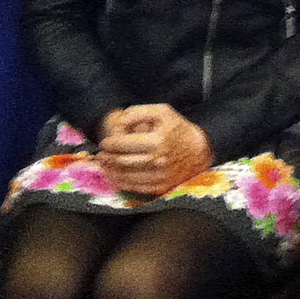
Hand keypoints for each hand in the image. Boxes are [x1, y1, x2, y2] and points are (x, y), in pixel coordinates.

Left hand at [95, 104, 212, 195]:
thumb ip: (138, 112)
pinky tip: (114, 177)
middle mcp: (158, 160)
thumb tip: (120, 124)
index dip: (110, 144)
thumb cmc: (178, 129)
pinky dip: (121, 182)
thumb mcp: (162, 112)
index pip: (124, 144)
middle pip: (122, 161)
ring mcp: (159, 176)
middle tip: (100, 155)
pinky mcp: (160, 187)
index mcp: (158, 140)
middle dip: (107, 158)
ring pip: (126, 176)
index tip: (104, 143)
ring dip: (111, 171)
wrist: (199, 151)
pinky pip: (135, 187)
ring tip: (104, 166)